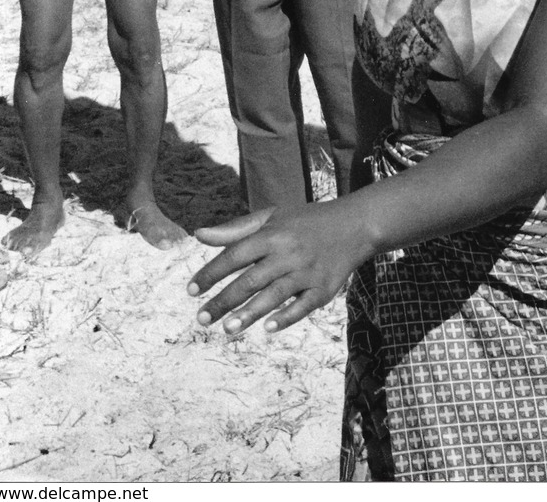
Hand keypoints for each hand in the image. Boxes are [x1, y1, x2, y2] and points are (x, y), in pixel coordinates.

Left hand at [188, 201, 364, 335]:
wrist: (355, 224)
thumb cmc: (306, 221)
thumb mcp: (272, 217)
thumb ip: (235, 229)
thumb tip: (198, 235)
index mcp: (272, 234)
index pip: (235, 255)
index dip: (211, 273)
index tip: (191, 291)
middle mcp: (288, 252)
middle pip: (251, 280)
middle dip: (224, 300)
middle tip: (202, 319)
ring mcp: (307, 271)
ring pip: (274, 295)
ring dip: (249, 314)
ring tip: (227, 329)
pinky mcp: (325, 288)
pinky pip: (303, 306)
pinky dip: (287, 317)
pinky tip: (268, 328)